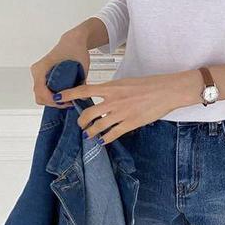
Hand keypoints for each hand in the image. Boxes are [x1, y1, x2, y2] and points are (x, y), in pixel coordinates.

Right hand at [30, 29, 90, 108]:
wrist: (73, 41)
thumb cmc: (75, 50)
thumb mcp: (81, 67)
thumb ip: (80, 84)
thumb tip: (81, 98)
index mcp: (42, 68)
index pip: (41, 91)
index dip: (53, 100)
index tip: (66, 102)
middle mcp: (37, 71)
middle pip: (39, 96)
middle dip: (54, 102)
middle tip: (69, 103)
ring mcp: (38, 74)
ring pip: (41, 95)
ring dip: (53, 100)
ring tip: (68, 99)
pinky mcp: (42, 76)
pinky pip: (43, 91)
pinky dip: (52, 96)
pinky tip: (65, 95)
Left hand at [53, 70, 203, 142]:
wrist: (167, 91)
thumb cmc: (150, 84)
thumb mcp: (128, 82)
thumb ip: (114, 90)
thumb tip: (105, 96)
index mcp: (112, 87)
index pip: (84, 90)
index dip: (69, 94)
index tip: (58, 97)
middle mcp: (113, 101)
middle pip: (88, 113)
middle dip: (81, 121)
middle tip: (81, 124)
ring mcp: (121, 113)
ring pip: (98, 126)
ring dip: (90, 132)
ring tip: (89, 135)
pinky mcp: (130, 124)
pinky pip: (112, 135)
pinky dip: (105, 139)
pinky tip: (103, 141)